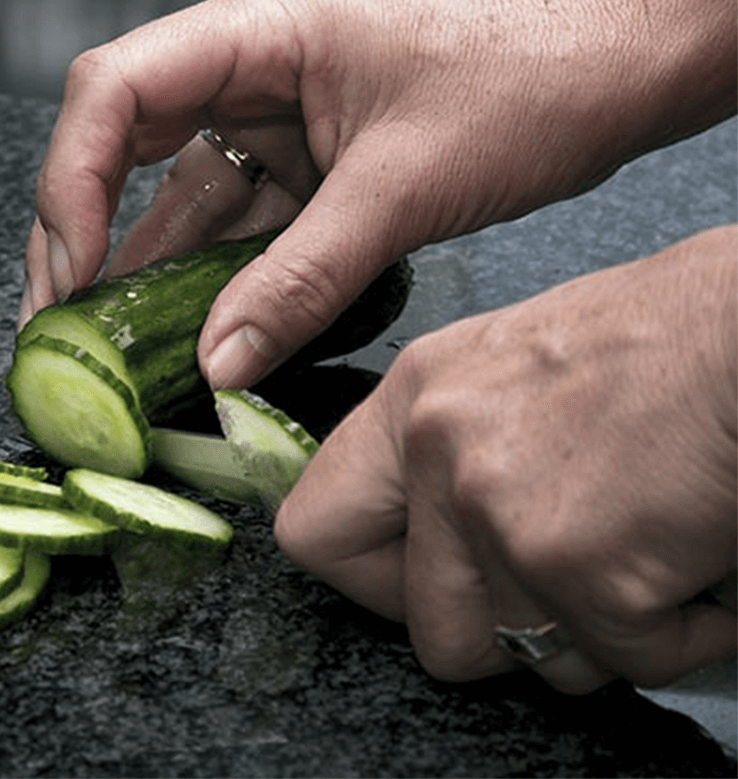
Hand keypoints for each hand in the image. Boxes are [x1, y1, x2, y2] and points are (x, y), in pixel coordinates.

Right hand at [21, 0, 735, 389]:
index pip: (114, 91)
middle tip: (56, 325)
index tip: (73, 269)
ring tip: (96, 348)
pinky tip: (171, 334)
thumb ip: (299, 282)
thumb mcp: (400, 192)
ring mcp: (266, 119)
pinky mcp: (295, 166)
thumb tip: (215, 362)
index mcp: (256, 31)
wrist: (609, 81)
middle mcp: (243, 68)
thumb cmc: (524, 84)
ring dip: (133, 271)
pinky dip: (200, 281)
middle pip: (115, 144)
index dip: (71, 180)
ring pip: (166, 195)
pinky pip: (226, 227)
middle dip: (77, 233)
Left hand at [273, 226, 737, 692]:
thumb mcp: (507, 368)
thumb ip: (447, 449)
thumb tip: (424, 540)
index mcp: (412, 400)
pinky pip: (627, 664)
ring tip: (643, 550)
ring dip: (600, 633)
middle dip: (509, 634)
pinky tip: (694, 562)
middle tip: (569, 578)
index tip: (426, 583)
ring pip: (532, 661)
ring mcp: (502, 513)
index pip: (312, 533)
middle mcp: (438, 453)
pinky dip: (679, 635)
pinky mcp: (583, 569)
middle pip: (432, 632)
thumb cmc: (663, 341)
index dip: (374, 584)